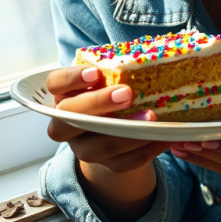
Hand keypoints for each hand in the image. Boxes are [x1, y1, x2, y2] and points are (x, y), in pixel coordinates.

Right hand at [46, 65, 167, 174]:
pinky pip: (124, 162)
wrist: (115, 135)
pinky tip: (164, 136)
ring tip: (152, 117)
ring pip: (97, 146)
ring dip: (126, 133)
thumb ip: (117, 72)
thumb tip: (148, 55)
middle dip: (98, 104)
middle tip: (127, 93)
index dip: (71, 78)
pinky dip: (146, 149)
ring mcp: (83, 148)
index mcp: (63, 96)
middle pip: (70, 116)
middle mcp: (66, 124)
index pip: (55, 84)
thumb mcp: (109, 82)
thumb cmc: (113, 95)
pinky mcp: (106, 166)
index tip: (95, 72)